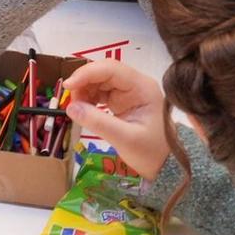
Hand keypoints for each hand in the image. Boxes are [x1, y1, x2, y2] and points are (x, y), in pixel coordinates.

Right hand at [63, 59, 171, 177]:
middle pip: (104, 71)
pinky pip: (101, 92)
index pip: (111, 69)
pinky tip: (83, 109)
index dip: (87, 73)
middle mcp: (135, 84)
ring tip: (76, 107)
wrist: (166, 165)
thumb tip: (70, 108)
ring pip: (100, 80)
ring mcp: (128, 91)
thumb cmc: (151, 152)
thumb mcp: (125, 139)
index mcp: (142, 87)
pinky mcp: (122, 100)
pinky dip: (89, 98)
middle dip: (84, 82)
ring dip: (84, 90)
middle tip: (70, 100)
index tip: (68, 86)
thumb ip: (98, 122)